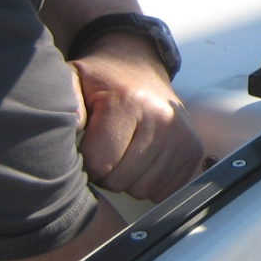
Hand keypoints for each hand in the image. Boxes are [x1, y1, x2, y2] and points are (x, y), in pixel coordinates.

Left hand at [71, 35, 203, 201]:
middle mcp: (163, 118)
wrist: (138, 69)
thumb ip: (66, 103)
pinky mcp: (193, 149)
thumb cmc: (102, 83)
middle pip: (120, 181)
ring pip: (143, 190)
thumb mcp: (74, 81)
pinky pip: (165, 191)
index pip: (99, 164)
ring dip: (128, 179)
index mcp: (131, 102)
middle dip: (106, 173)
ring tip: (125, 153)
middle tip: (106, 149)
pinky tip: (144, 161)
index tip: (89, 143)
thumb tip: (71, 127)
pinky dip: (150, 182)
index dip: (86, 160)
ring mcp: (182, 135)